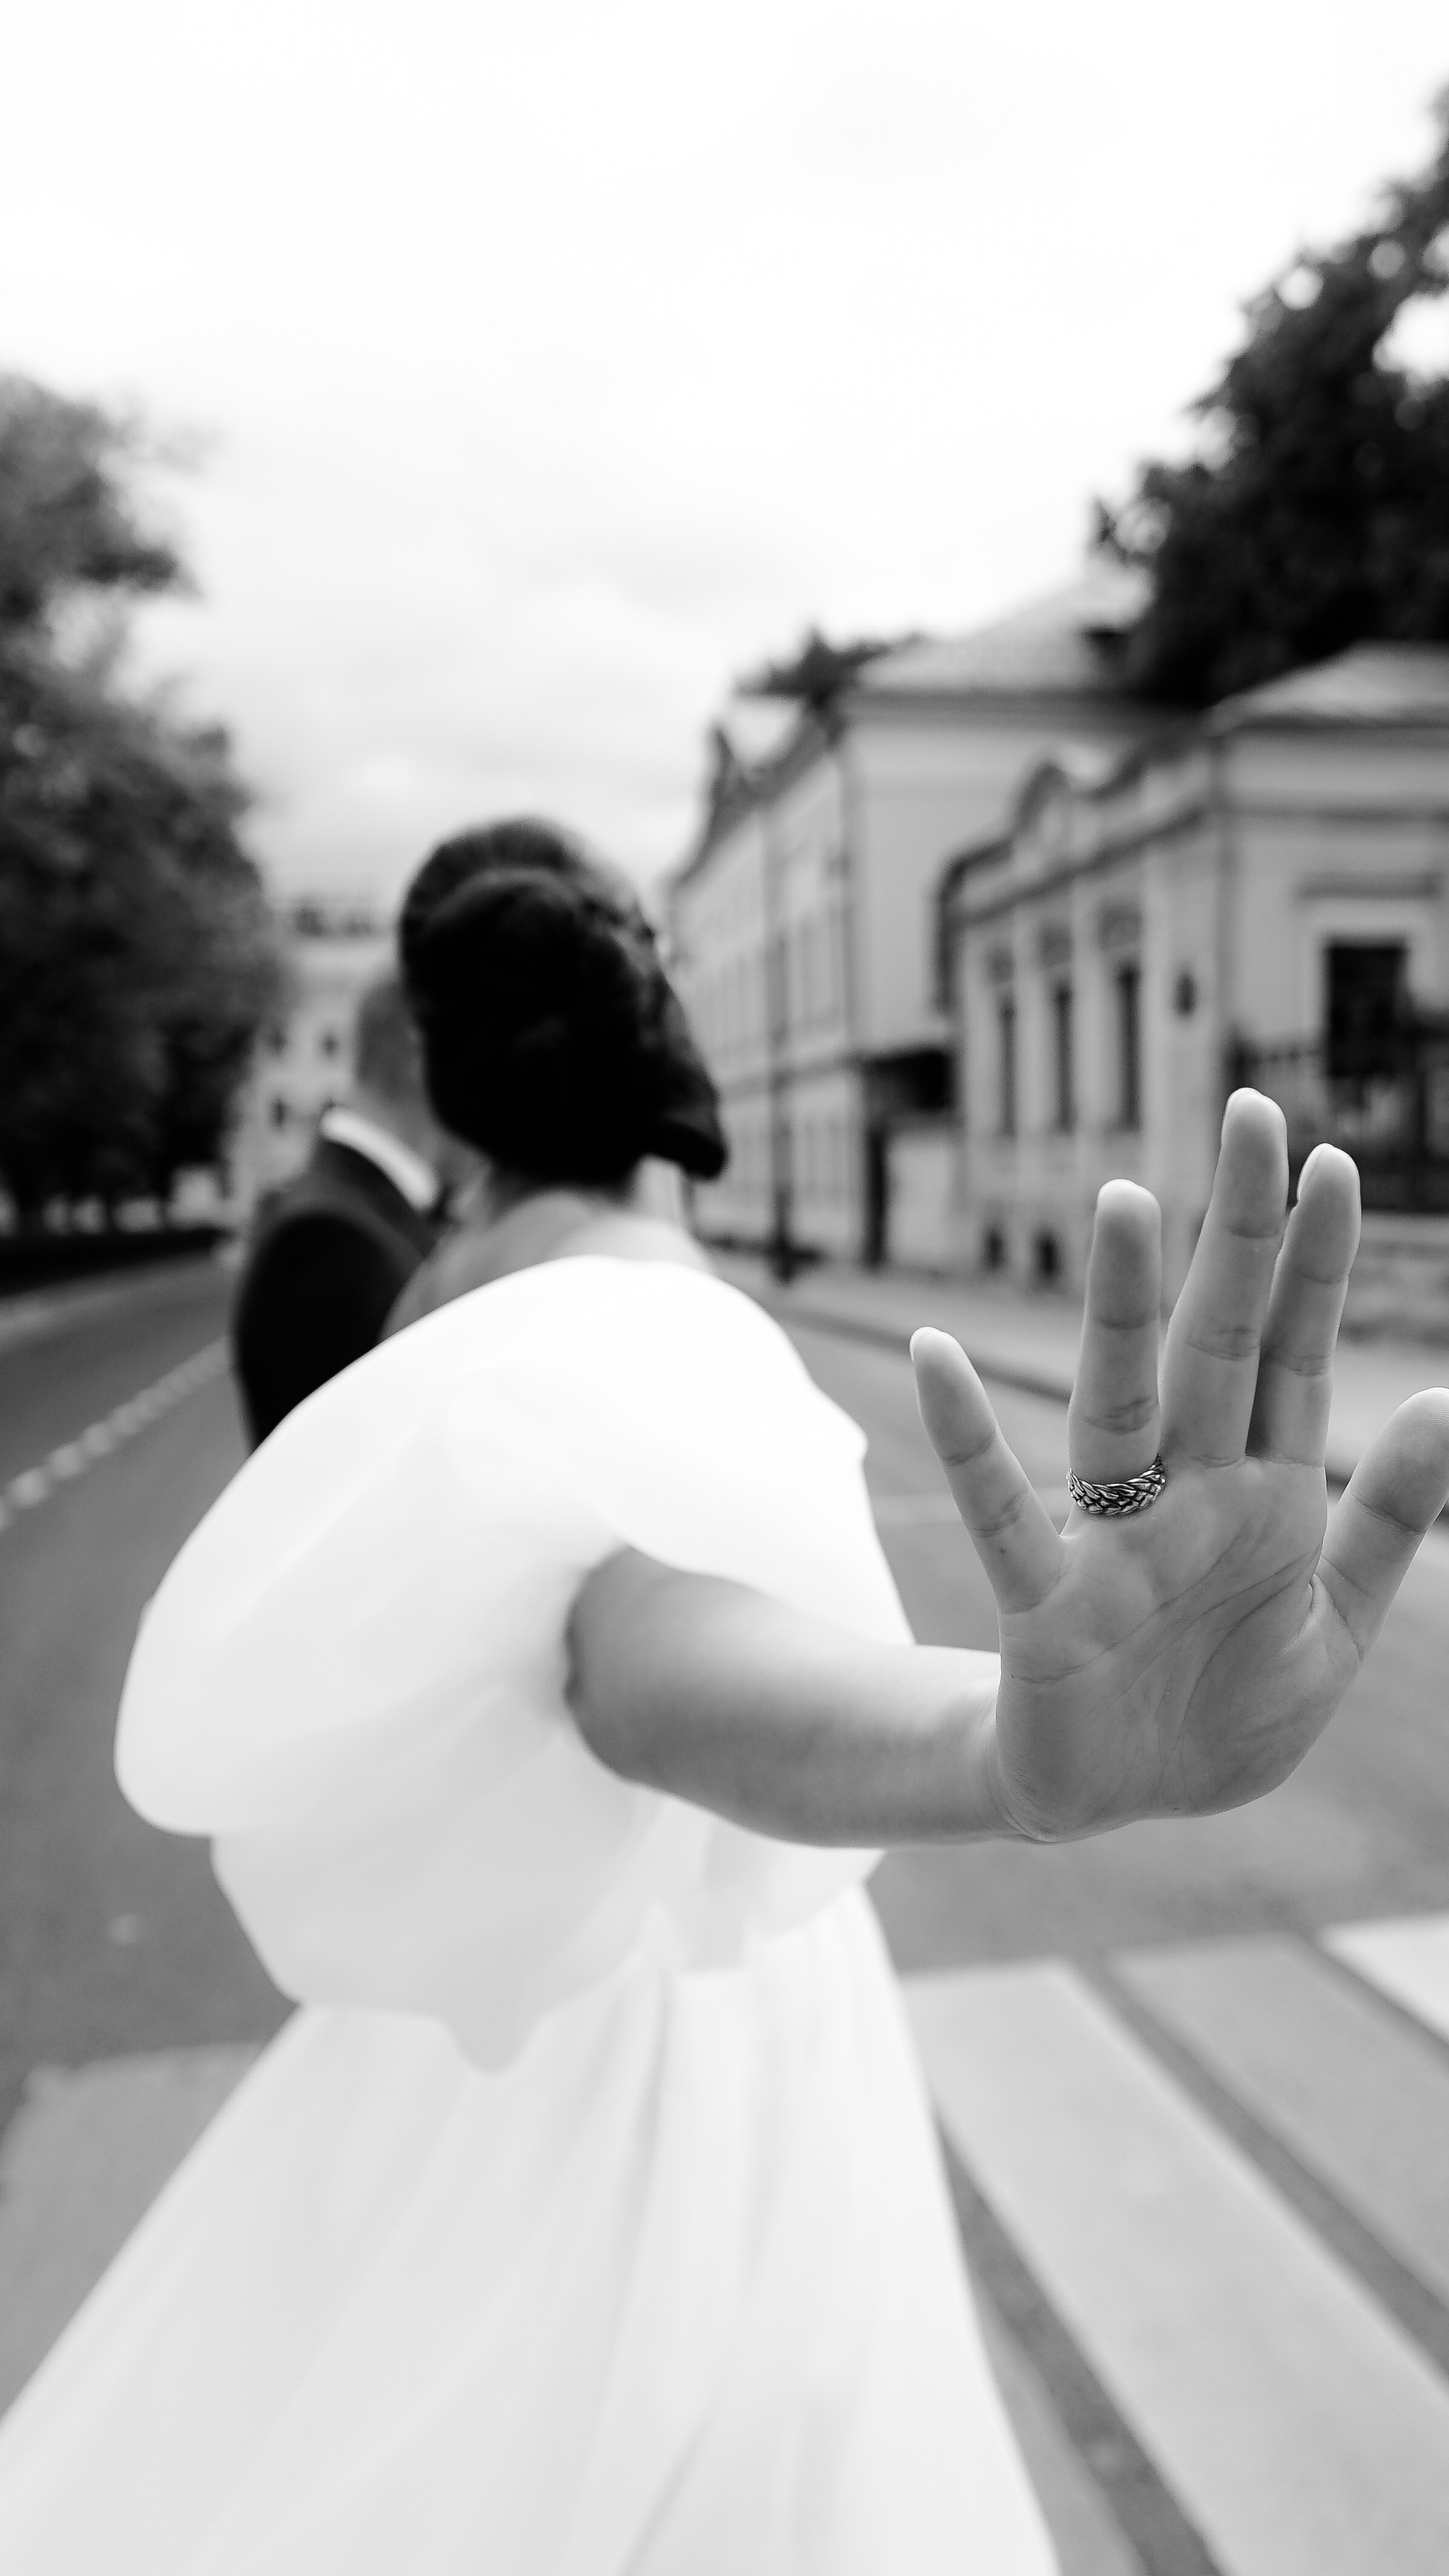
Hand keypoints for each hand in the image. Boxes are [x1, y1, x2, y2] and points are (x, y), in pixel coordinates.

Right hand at [911, 1091, 1448, 1842]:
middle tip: (1252, 1115)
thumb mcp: (1338, 1622)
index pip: (1294, 1354)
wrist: (1128, 1804)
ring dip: (1118, 1307)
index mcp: (1264, 1494)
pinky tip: (935, 1356)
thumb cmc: (1226, 1704)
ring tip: (1125, 1200)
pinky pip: (1002, 1516)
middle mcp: (1187, 1493)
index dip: (1315, 1264)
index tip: (1333, 1161)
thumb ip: (1392, 1519)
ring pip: (1118, 1403)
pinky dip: (969, 1440)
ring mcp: (1114, 1542)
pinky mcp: (1048, 1608)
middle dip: (1238, 1236)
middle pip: (1216, 1345)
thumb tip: (1443, 1398)